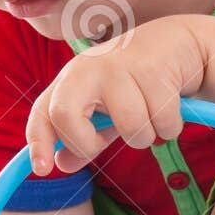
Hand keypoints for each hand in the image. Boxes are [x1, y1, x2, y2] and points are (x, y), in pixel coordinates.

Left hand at [27, 15, 208, 174]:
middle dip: (86, 143)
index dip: (38, 142)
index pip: (42, 111)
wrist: (177, 44)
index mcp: (70, 81)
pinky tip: (170, 106)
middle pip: (64, 115)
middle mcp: (87, 69)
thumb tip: (61, 164)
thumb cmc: (134, 85)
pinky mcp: (153, 69)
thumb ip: (83, 139)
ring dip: (145, 136)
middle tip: (104, 141)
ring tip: (150, 119)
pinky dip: (170, 126)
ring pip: (130, 128)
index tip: (43, 169)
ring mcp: (118, 66)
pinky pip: (163, 122)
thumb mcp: (104, 113)